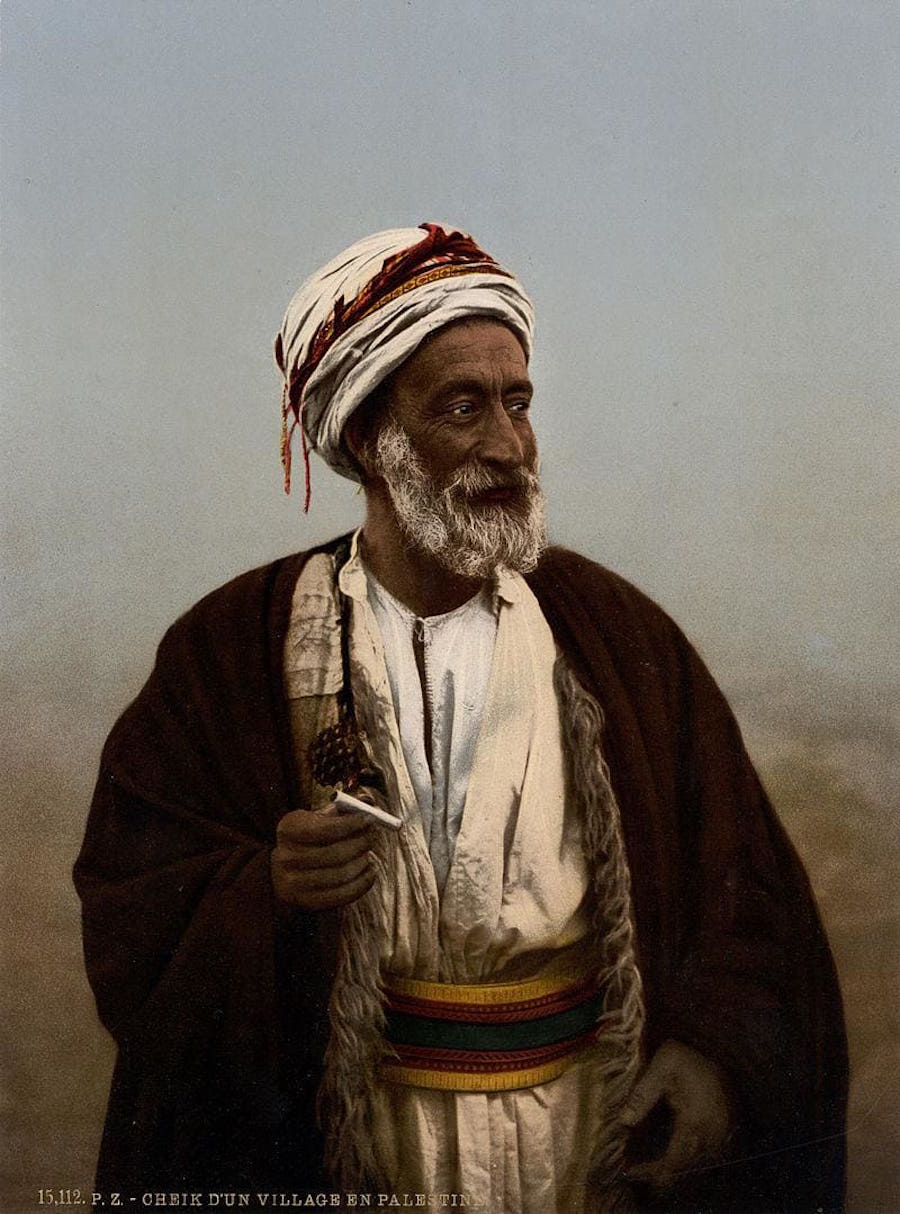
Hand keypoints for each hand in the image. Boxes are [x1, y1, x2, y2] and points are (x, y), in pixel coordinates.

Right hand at [271, 806, 376, 910]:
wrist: (288, 871)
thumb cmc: (312, 839)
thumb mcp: (319, 819)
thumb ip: (343, 809)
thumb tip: (368, 802)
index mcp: (287, 829)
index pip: (323, 828)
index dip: (350, 825)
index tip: (370, 819)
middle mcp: (284, 857)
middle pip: (334, 853)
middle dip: (360, 844)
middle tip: (374, 837)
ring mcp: (290, 883)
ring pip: (340, 875)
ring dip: (362, 863)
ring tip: (369, 855)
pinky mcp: (303, 903)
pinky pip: (340, 896)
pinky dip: (361, 884)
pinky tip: (370, 872)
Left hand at [621, 1040, 732, 1190]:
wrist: (719, 1051)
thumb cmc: (687, 1059)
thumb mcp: (661, 1067)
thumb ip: (643, 1094)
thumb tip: (624, 1121)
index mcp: (695, 1120)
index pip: (674, 1160)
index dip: (653, 1171)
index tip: (631, 1172)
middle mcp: (711, 1134)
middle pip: (684, 1168)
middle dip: (660, 1175)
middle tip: (635, 1172)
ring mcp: (720, 1136)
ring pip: (695, 1165)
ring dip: (673, 1169)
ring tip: (648, 1168)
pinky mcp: (724, 1134)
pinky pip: (705, 1157)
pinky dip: (687, 1161)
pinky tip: (670, 1158)